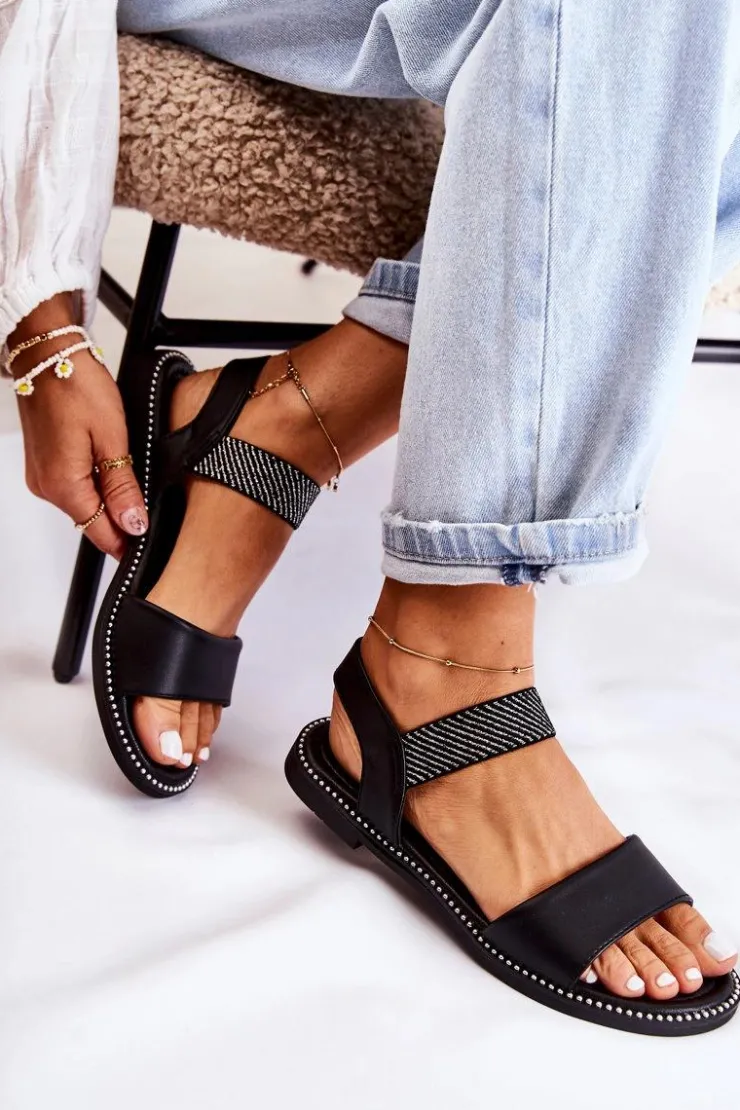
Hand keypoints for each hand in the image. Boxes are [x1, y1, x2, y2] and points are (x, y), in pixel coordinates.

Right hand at [10, 304, 147, 557]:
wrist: (47, 354)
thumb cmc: (76, 384)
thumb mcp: (112, 437)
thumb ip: (122, 486)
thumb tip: (133, 524)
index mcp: (63, 485)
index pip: (100, 533)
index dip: (127, 540)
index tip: (148, 538)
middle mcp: (46, 487)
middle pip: (91, 521)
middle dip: (119, 520)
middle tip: (147, 503)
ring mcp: (41, 476)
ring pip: (83, 504)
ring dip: (107, 499)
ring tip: (130, 476)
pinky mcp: (43, 464)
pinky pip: (73, 486)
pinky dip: (94, 484)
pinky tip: (109, 465)